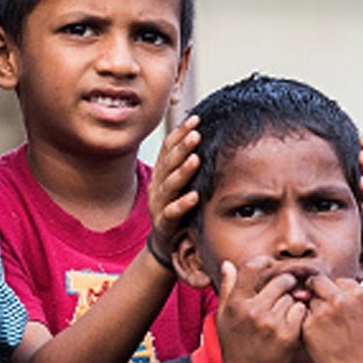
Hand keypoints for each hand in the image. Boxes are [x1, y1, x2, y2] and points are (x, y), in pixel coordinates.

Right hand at [147, 115, 200, 263]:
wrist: (166, 243)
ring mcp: (159, 205)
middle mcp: (158, 186)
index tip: (196, 119)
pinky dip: (182, 204)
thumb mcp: (181, 183)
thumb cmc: (179, 208)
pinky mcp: (164, 224)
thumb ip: (188, 163)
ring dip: (182, 171)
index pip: (168, 148)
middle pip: (168, 163)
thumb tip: (204, 135)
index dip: (180, 133)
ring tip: (196, 159)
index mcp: (162, 173)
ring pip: (169, 186)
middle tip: (196, 132)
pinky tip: (194, 196)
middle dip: (182, 147)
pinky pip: (172, 213)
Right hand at [214, 257, 307, 362]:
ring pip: (292, 297)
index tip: (271, 264)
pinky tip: (292, 322)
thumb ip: (227, 289)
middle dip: (286, 283)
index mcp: (236, 304)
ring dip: (292, 301)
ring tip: (284, 313)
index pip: (252, 268)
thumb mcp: (224, 318)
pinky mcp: (288, 334)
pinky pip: (300, 311)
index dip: (264, 261)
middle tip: (287, 287)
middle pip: (279, 281)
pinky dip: (299, 314)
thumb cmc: (235, 346)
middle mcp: (253, 311)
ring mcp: (271, 323)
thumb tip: (228, 264)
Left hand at [300, 273, 362, 362]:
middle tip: (322, 309)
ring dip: (312, 309)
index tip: (337, 306)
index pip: (339, 281)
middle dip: (318, 292)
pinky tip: (318, 335)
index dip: (336, 292)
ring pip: (309, 300)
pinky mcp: (308, 326)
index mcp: (359, 294)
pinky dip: (307, 323)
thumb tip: (356, 286)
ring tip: (324, 328)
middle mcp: (339, 300)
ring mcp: (322, 313)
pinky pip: (301, 316)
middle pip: (318, 283)